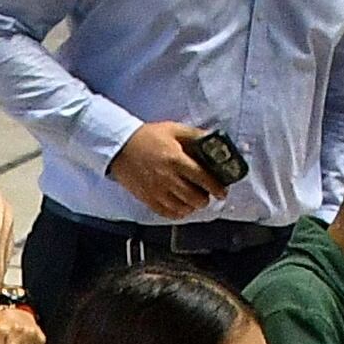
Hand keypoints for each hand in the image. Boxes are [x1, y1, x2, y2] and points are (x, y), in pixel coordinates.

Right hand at [103, 121, 231, 218]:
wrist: (120, 147)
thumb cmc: (148, 137)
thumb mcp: (173, 129)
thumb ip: (195, 135)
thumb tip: (214, 140)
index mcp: (176, 160)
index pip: (202, 178)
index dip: (216, 187)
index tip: (222, 191)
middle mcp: (167, 178)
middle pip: (194, 198)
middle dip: (204, 198)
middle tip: (207, 194)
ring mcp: (156, 191)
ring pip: (182, 208)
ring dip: (192, 206)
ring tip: (194, 200)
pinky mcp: (147, 198)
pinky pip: (167, 213)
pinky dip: (178, 213)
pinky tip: (181, 206)